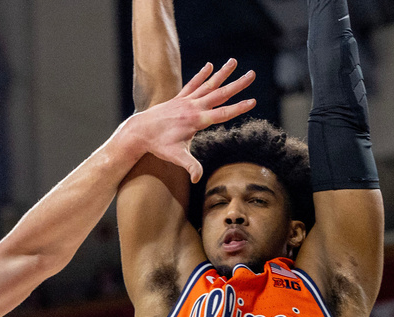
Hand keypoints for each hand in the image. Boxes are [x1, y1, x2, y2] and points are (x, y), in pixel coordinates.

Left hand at [123, 59, 255, 181]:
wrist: (140, 131)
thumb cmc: (159, 145)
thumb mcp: (175, 157)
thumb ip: (190, 166)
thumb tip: (196, 179)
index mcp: (196, 121)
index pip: (222, 114)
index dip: (238, 108)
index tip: (253, 101)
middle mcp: (193, 107)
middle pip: (220, 94)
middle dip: (238, 85)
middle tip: (253, 74)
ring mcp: (186, 100)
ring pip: (208, 85)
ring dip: (222, 73)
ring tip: (234, 61)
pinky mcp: (179, 98)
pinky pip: (193, 84)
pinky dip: (202, 75)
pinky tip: (211, 66)